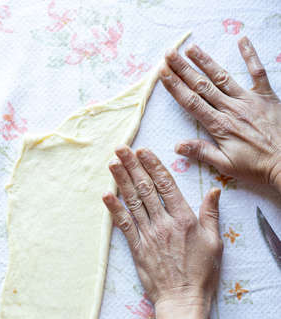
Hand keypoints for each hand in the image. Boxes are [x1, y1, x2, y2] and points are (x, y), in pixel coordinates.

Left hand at [102, 145, 222, 318]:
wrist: (183, 300)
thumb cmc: (202, 273)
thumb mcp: (215, 242)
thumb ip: (211, 214)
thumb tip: (214, 190)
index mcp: (185, 219)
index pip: (167, 186)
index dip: (154, 166)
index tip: (144, 151)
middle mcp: (164, 223)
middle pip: (146, 189)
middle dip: (133, 166)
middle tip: (121, 148)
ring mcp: (148, 236)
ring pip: (133, 202)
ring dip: (121, 181)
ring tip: (112, 162)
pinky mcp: (137, 249)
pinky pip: (124, 225)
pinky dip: (114, 209)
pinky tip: (105, 195)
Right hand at [160, 36, 280, 192]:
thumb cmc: (255, 167)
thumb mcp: (226, 166)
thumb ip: (202, 153)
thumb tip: (177, 146)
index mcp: (220, 126)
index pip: (192, 103)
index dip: (176, 87)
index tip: (163, 73)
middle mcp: (232, 109)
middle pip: (202, 86)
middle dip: (184, 69)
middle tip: (169, 54)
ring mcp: (249, 100)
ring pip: (223, 77)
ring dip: (206, 61)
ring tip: (191, 48)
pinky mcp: (266, 96)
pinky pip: (258, 72)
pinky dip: (250, 55)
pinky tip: (242, 40)